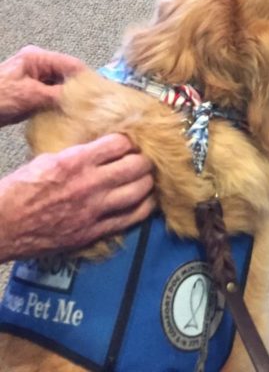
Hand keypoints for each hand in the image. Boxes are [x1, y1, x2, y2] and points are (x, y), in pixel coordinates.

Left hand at [0, 47, 86, 126]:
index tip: (98, 91)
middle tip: (91, 102)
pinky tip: (64, 112)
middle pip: (66, 73)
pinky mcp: (28, 90)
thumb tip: (81, 97)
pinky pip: (49, 93)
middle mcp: (36, 63)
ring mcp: (32, 76)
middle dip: (78, 88)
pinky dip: (56, 102)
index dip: (86, 77)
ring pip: (58, 84)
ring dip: (67, 96)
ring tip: (81, 108)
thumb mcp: (31, 96)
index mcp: (37, 57)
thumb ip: (58, 94)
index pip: (71, 64)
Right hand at [0, 134, 154, 260]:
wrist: (4, 224)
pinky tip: (147, 201)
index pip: (120, 144)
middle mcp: (90, 184)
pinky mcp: (93, 232)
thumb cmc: (20, 189)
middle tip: (145, 158)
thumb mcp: (49, 158)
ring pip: (139, 191)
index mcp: (77, 161)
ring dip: (148, 182)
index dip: (131, 140)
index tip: (133, 141)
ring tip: (149, 177)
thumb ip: (78, 152)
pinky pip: (130, 218)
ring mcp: (94, 210)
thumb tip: (100, 146)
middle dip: (145, 159)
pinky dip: (143, 208)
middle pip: (136, 166)